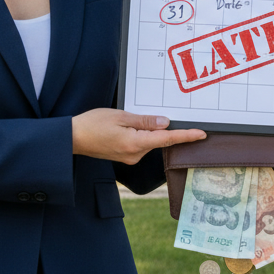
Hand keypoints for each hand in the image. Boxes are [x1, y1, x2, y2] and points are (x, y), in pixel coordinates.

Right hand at [72, 109, 205, 164]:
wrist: (72, 138)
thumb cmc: (92, 125)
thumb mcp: (120, 116)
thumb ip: (144, 121)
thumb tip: (164, 123)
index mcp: (135, 144)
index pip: (167, 139)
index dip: (186, 136)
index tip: (201, 134)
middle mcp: (135, 155)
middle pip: (158, 140)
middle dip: (163, 128)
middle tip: (155, 116)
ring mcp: (130, 158)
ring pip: (149, 142)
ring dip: (148, 131)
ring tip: (127, 120)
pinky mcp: (125, 157)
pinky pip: (141, 144)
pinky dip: (141, 135)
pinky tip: (127, 127)